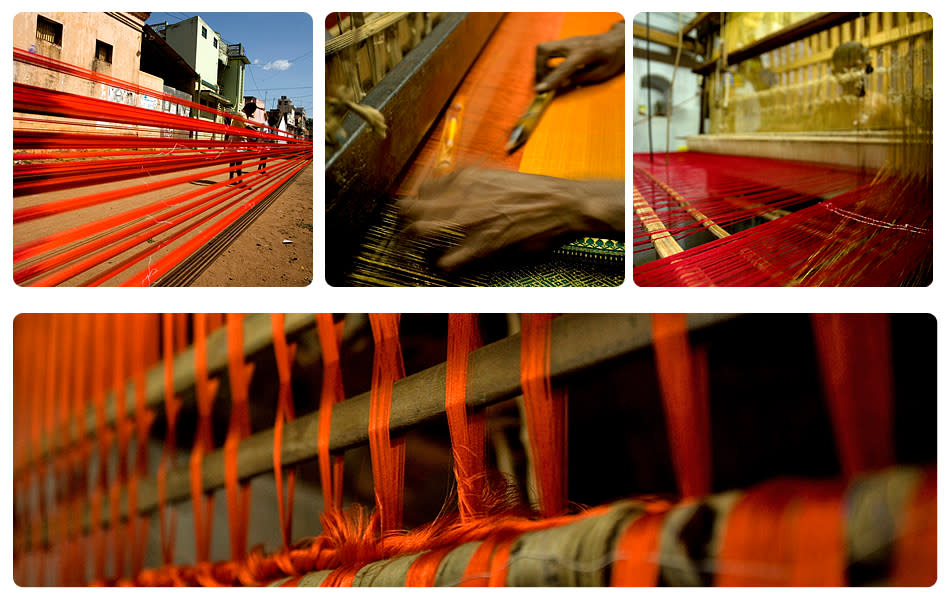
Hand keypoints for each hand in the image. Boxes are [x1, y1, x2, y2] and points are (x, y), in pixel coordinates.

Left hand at [398, 169, 622, 270]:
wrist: (561, 203)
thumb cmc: (532, 191)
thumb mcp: (495, 175)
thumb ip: (468, 183)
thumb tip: (448, 191)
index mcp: (464, 178)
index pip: (421, 190)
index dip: (416, 204)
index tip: (418, 213)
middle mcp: (460, 196)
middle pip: (410, 208)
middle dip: (402, 222)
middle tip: (402, 233)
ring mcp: (469, 221)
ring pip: (419, 231)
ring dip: (412, 242)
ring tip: (412, 250)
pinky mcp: (481, 245)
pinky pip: (446, 259)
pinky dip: (440, 264)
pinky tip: (442, 265)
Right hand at [535, 21, 623, 92]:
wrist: (616, 40)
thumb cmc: (612, 57)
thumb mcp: (601, 73)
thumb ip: (580, 78)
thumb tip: (561, 85)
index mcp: (584, 52)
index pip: (562, 67)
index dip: (550, 80)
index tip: (540, 90)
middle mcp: (573, 44)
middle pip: (544, 50)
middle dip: (538, 67)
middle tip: (542, 82)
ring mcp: (568, 41)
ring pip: (543, 48)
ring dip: (540, 64)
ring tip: (546, 78)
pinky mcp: (566, 42)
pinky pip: (549, 50)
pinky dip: (545, 61)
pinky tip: (552, 72)